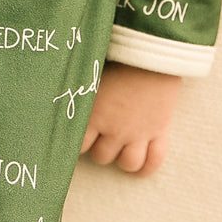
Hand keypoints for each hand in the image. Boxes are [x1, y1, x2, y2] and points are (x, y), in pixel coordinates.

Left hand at [80, 62, 181, 176]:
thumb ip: (80, 90)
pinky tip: (141, 166)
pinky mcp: (161, 130)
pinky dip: (147, 167)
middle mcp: (115, 129)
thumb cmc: (118, 58)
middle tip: (101, 137)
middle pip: (102, 156)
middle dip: (100, 149)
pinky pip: (155, 161)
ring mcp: (139, 132)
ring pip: (128, 163)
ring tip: (120, 148)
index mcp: (94, 114)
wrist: (152, 53)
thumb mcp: (92, 73)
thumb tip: (60, 92)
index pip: (79, 145)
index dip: (78, 142)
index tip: (80, 135)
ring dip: (122, 159)